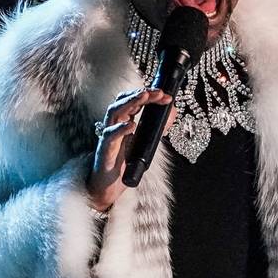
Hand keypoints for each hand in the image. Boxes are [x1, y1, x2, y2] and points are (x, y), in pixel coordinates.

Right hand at [87, 87, 174, 210]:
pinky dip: (120, 129)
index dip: (149, 95)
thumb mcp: (145, 143)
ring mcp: (108, 137)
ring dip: (129, 103)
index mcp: (123, 121)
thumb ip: (158, 128)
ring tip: (143, 97)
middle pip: (123, 101)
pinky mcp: (104, 150)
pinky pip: (109, 136)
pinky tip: (131, 125)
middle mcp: (114, 125)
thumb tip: (172, 113)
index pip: (134, 101)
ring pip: (113, 112)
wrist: (108, 186)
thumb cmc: (123, 163)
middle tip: (158, 92)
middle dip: (141, 94)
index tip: (166, 96)